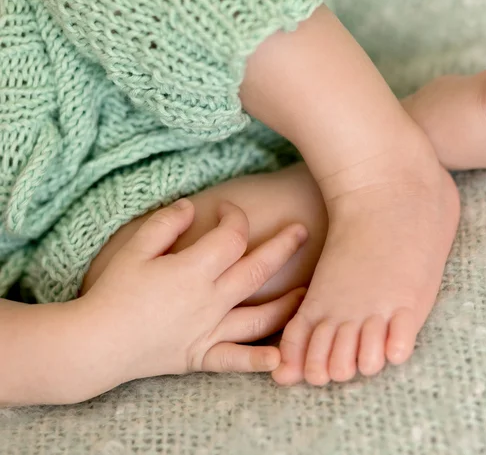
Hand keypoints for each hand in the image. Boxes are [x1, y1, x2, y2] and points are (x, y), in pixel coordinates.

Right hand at [83, 198, 307, 390]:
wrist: (97, 342)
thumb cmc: (114, 292)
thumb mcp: (134, 250)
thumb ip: (165, 224)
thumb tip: (190, 205)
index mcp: (194, 270)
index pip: (231, 237)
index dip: (236, 217)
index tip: (230, 210)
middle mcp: (210, 300)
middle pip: (257, 270)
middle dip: (283, 247)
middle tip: (302, 232)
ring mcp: (210, 330)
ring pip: (259, 317)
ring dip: (287, 303)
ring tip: (307, 292)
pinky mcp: (202, 355)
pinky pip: (234, 360)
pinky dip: (258, 361)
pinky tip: (279, 360)